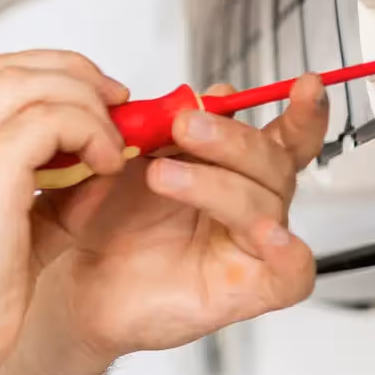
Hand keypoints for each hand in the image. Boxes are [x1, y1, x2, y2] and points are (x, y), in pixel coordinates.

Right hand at [0, 51, 130, 374]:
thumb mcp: (6, 244)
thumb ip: (45, 203)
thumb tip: (99, 174)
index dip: (43, 80)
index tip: (87, 104)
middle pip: (6, 66)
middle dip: (71, 74)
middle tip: (116, 102)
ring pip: (30, 81)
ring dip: (85, 101)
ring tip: (115, 139)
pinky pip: (51, 118)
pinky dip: (89, 131)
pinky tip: (107, 165)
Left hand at [28, 76, 327, 357]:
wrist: (71, 282)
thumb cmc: (101, 225)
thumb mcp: (124, 161)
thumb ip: (160, 126)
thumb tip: (199, 97)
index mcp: (229, 170)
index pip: (281, 138)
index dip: (302, 112)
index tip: (304, 84)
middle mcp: (247, 205)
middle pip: (273, 162)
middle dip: (231, 138)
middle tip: (184, 124)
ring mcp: (249, 248)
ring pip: (267, 204)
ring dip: (217, 182)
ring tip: (161, 175)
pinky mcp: (248, 290)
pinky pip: (293, 273)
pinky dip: (288, 250)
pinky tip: (268, 233)